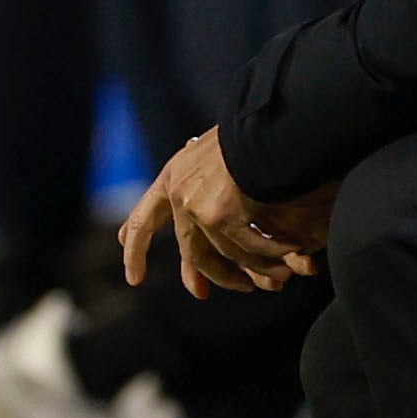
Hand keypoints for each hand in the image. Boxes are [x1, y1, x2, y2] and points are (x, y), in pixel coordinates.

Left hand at [118, 127, 311, 297]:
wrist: (265, 123)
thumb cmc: (249, 132)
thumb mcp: (212, 153)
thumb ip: (203, 180)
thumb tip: (204, 211)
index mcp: (172, 175)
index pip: (144, 219)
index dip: (136, 248)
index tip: (134, 276)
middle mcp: (179, 193)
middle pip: (186, 249)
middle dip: (197, 275)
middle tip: (200, 294)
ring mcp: (198, 206)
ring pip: (216, 256)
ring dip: (238, 274)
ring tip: (257, 283)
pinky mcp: (222, 216)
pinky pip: (244, 250)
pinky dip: (265, 260)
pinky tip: (282, 267)